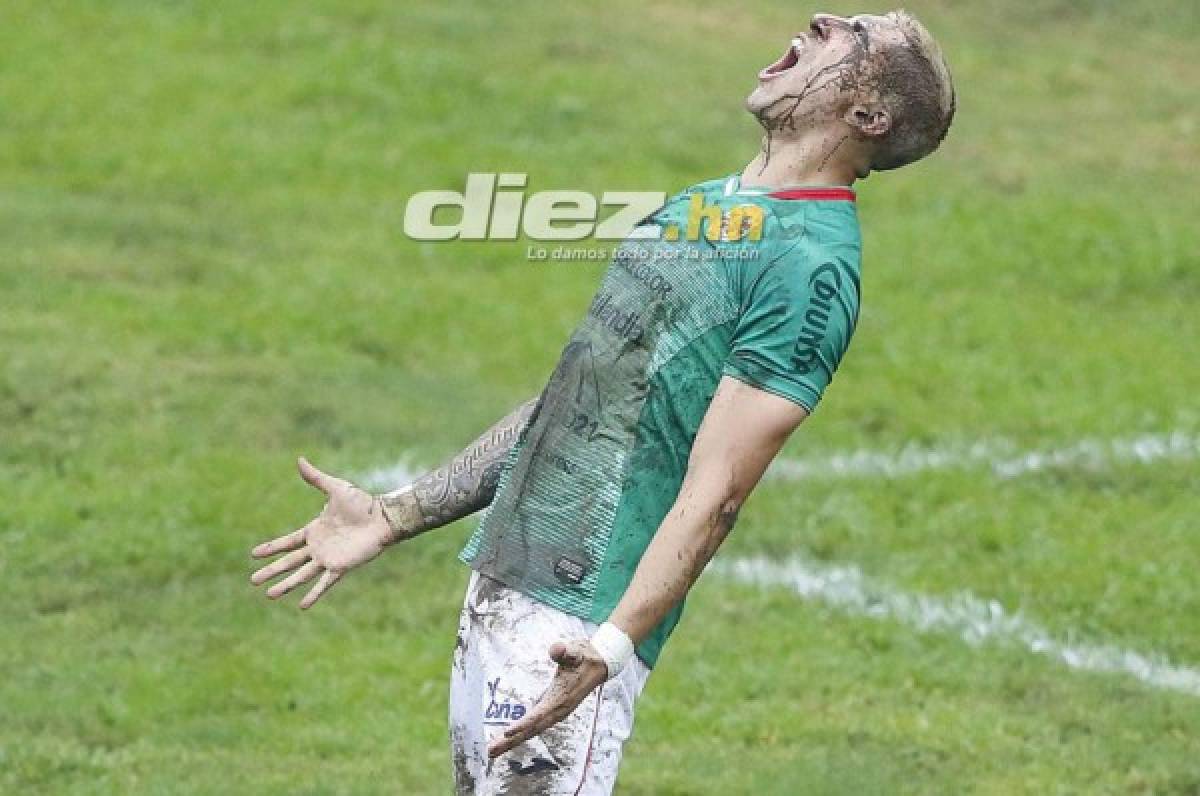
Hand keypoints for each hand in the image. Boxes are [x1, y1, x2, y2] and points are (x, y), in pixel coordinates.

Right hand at [250, 457, 396, 608]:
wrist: (383, 517)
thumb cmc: (362, 503)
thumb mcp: (335, 488)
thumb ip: (316, 478)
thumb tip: (299, 459)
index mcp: (314, 530)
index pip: (287, 542)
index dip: (271, 548)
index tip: (253, 555)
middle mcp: (318, 547)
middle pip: (289, 562)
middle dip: (271, 571)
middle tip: (253, 581)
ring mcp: (328, 558)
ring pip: (302, 575)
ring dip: (286, 585)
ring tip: (269, 595)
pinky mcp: (341, 566)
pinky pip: (325, 583)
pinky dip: (314, 594)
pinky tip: (302, 605)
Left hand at [487, 640, 607, 758]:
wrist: (600, 665)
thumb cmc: (584, 657)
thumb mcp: (576, 651)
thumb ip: (565, 651)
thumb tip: (556, 649)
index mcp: (561, 699)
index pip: (539, 714)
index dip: (524, 724)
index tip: (507, 732)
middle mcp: (558, 710)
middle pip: (531, 729)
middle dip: (511, 741)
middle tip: (490, 752)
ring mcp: (555, 712)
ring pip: (531, 730)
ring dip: (512, 741)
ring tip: (492, 751)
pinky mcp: (552, 710)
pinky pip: (534, 725)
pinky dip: (520, 733)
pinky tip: (507, 738)